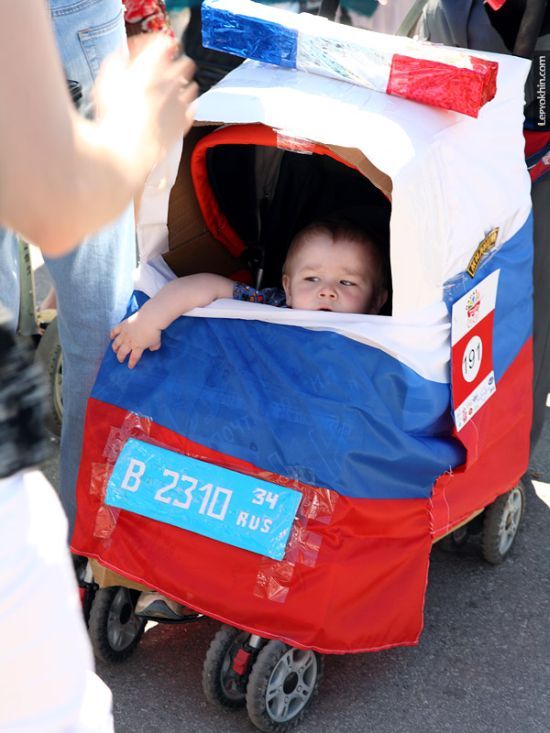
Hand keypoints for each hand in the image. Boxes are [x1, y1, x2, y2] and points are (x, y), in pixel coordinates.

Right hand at [94, 35, 197, 175]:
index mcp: (152, 65)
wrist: (126, 149)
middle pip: (185, 62)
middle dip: (175, 65)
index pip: (165, 42)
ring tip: (168, 92)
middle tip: (161, 72)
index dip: (156, 45)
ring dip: (182, 86)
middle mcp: (172, 80)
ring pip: (192, 86)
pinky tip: (175, 110)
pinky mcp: (184, 123)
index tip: (147, 52)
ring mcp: (181, 102)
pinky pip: (192, 109)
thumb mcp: (106, 80)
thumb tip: (122, 58)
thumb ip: (117, 63)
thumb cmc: (113, 114)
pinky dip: (186, 107)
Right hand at [110, 312, 161, 368]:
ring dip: (115, 348)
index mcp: (138, 347)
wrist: (150, 318)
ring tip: (115, 350)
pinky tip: (111, 337)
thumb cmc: (155, 331)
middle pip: (122, 352)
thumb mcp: (157, 342)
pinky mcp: (122, 325)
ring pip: (116, 343)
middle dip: (120, 357)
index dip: (131, 363)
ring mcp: (124, 334)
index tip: (130, 366)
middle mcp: (129, 342)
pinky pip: (114, 331)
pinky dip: (112, 335)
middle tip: (120, 360)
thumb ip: (154, 347)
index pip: (133, 358)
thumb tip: (152, 348)